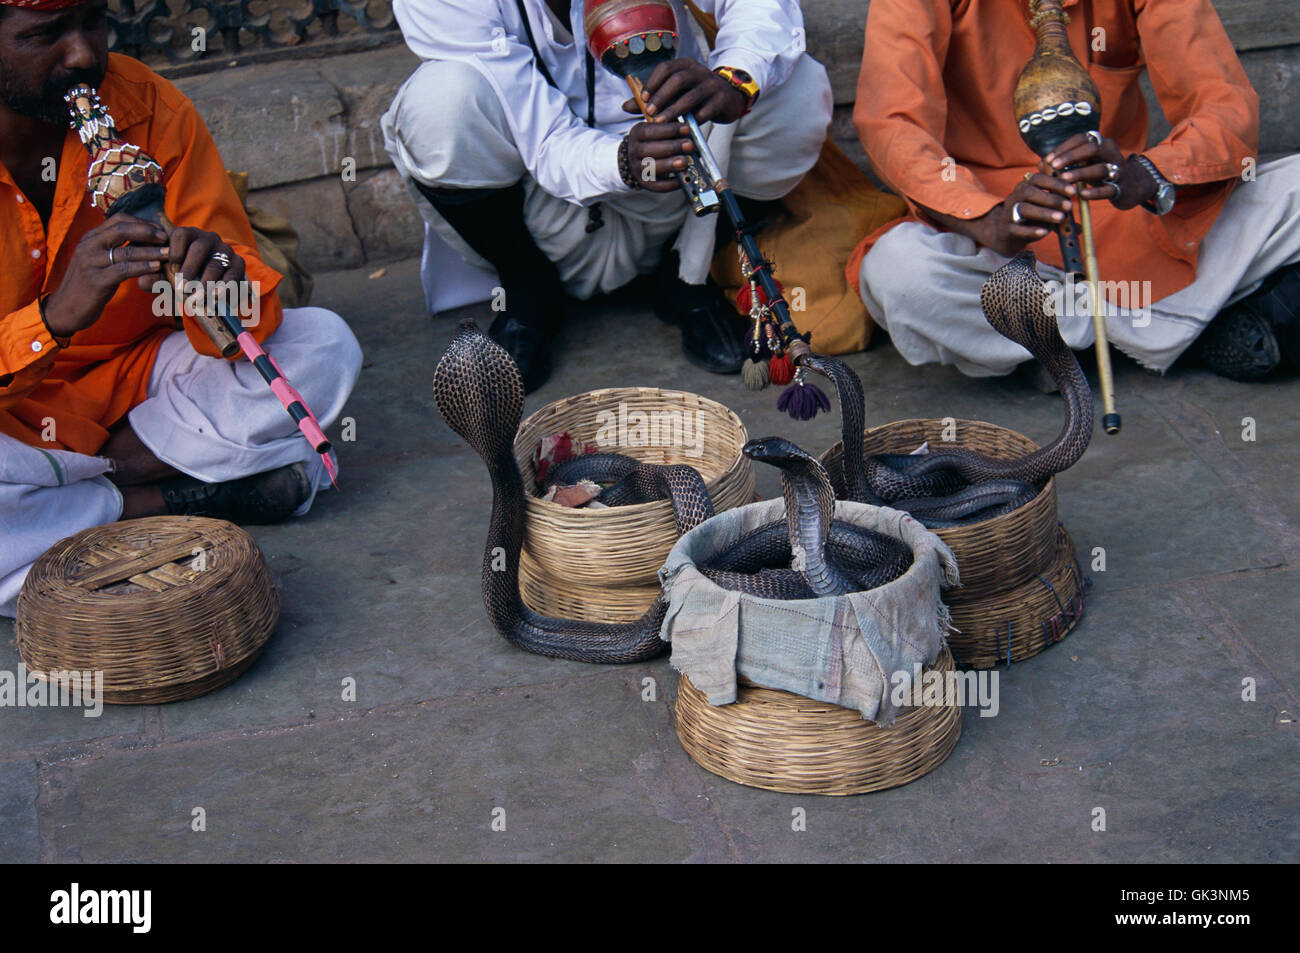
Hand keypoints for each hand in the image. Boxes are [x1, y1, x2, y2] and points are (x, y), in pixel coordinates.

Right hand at [42, 214, 168, 337]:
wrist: (65, 308)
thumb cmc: (88, 285)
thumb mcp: (97, 261)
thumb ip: (113, 249)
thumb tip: (141, 240)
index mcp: (90, 238)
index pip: (118, 220)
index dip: (141, 223)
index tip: (159, 230)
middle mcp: (88, 246)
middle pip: (121, 230)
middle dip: (147, 232)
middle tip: (166, 238)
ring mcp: (90, 263)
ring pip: (125, 251)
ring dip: (150, 251)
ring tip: (168, 253)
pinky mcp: (96, 281)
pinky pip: (123, 270)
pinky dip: (142, 267)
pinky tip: (156, 268)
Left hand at [153, 225, 246, 290]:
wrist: (210, 287)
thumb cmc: (183, 279)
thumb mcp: (166, 278)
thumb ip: (153, 278)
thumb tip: (142, 280)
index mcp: (188, 236)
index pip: (181, 234)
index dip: (175, 251)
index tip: (171, 270)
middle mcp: (208, 238)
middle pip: (200, 247)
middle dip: (190, 268)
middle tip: (182, 287)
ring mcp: (225, 250)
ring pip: (216, 263)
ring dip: (206, 282)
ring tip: (197, 298)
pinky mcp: (238, 264)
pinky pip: (232, 274)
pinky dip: (223, 287)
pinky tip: (214, 297)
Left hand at [621, 58, 746, 123]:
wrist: (728, 98)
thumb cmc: (695, 96)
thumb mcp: (674, 94)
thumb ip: (651, 99)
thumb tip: (625, 106)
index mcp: (685, 65)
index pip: (666, 68)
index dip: (653, 82)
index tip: (643, 98)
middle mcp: (699, 71)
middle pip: (678, 79)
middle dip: (662, 96)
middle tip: (650, 112)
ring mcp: (711, 84)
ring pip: (692, 95)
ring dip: (675, 109)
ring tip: (663, 122)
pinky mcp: (721, 99)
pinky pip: (707, 109)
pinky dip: (694, 119)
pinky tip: (685, 128)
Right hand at [625, 120, 693, 192]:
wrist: (642, 157)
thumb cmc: (656, 140)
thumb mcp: (659, 128)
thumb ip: (670, 127)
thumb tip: (688, 129)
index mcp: (637, 133)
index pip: (649, 131)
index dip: (668, 130)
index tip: (686, 129)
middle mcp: (634, 151)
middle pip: (648, 150)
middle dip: (671, 147)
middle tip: (689, 145)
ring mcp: (637, 168)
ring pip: (650, 168)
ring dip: (669, 164)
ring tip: (685, 161)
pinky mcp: (644, 182)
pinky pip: (656, 185)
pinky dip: (670, 184)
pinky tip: (682, 179)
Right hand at [976, 170, 1077, 257]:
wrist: (1005, 234)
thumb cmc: (1030, 219)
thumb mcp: (1045, 211)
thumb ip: (1060, 213)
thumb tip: (1081, 226)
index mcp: (1025, 187)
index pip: (1038, 178)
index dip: (1055, 183)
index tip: (1072, 191)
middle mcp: (1015, 197)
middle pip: (1030, 192)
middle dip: (1051, 198)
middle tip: (1069, 206)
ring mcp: (1008, 213)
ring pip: (1024, 209)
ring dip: (1044, 213)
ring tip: (1061, 218)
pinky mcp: (1005, 229)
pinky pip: (1017, 229)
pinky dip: (1031, 230)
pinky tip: (1044, 232)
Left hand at [1045, 132, 1154, 210]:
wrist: (1134, 186)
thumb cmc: (1102, 174)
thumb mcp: (1086, 165)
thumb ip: (1066, 164)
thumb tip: (1041, 164)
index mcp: (1102, 144)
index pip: (1082, 138)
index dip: (1064, 148)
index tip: (1048, 159)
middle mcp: (1111, 153)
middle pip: (1092, 148)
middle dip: (1071, 156)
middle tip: (1054, 166)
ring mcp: (1118, 170)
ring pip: (1100, 168)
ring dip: (1080, 173)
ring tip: (1064, 179)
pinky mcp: (1122, 187)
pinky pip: (1108, 189)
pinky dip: (1094, 192)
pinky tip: (1082, 196)